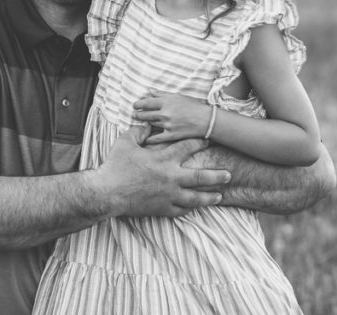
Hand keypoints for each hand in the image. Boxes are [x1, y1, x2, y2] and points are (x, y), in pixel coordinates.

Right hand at [95, 125, 229, 216]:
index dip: (200, 142)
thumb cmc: (115, 165)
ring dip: (209, 196)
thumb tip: (147, 124)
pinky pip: (181, 210)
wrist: (107, 192)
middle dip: (216, 175)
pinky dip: (190, 208)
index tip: (209, 140)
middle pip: (200, 177)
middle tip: (229, 175)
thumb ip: (139, 131)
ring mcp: (168, 195)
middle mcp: (171, 178)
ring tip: (219, 195)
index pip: (188, 147)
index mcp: (164, 159)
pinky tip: (195, 207)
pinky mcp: (162, 209)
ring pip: (195, 198)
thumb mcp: (126, 141)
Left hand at [133, 92, 211, 143]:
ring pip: (150, 124)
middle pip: (145, 114)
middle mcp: (165, 112)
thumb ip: (162, 94)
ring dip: (143, 123)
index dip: (138, 104)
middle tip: (134, 114)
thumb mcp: (178, 96)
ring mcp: (167, 124)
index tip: (135, 105)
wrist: (206, 120)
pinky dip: (149, 138)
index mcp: (166, 101)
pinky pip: (156, 138)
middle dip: (138, 114)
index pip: (146, 102)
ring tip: (140, 122)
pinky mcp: (171, 135)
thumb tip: (149, 91)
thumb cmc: (194, 106)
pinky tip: (145, 139)